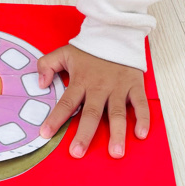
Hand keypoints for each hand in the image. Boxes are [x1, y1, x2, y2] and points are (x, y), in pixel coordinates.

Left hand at [37, 44, 148, 158]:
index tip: (45, 134)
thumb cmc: (89, 49)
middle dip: (84, 134)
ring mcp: (118, 87)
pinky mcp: (135, 85)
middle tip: (78, 152)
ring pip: (117, 113)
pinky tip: (141, 134)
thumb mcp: (63, 52)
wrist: (115, 32)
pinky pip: (140, 104)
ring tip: (115, 153)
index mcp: (81, 81)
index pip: (66, 102)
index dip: (55, 118)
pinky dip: (143, 119)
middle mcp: (99, 87)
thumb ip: (46, 65)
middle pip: (91, 113)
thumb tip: (41, 85)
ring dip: (117, 133)